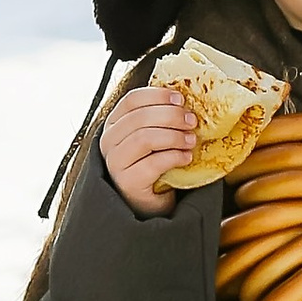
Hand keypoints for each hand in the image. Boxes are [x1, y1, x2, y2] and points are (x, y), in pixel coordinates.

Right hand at [98, 85, 198, 218]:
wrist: (149, 205)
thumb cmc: (152, 166)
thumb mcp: (154, 137)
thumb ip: (160, 119)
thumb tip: (183, 98)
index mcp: (114, 124)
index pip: (131, 100)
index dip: (157, 95)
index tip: (180, 98)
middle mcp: (109, 142)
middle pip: (139, 117)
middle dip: (171, 116)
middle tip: (192, 120)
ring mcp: (115, 163)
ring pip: (144, 138)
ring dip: (174, 136)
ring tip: (191, 140)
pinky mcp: (127, 183)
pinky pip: (153, 163)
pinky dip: (174, 157)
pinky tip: (186, 158)